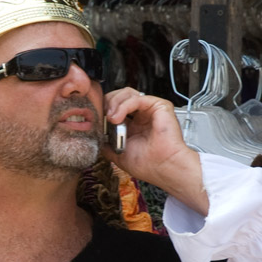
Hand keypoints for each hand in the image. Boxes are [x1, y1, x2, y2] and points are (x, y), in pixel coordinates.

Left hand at [103, 87, 208, 214]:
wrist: (164, 168)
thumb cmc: (149, 165)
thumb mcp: (118, 156)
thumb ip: (107, 145)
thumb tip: (97, 138)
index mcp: (134, 126)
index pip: (116, 107)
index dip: (104, 110)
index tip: (96, 119)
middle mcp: (142, 116)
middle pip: (120, 96)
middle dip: (107, 103)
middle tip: (103, 116)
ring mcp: (150, 110)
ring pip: (127, 93)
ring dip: (114, 103)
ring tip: (111, 118)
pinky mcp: (159, 106)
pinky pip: (137, 98)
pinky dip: (124, 105)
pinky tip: (117, 117)